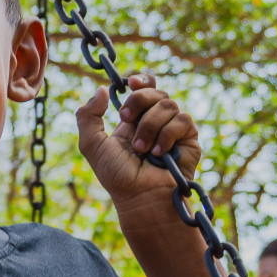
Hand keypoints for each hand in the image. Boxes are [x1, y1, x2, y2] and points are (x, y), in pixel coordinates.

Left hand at [74, 74, 200, 215]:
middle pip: (154, 90)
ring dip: (149, 126)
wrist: (141, 196)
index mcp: (134, 119)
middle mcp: (155, 120)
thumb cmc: (117, 176)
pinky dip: (167, 135)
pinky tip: (159, 153)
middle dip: (138, 102)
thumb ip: (88, 116)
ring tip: (142, 150)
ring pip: (167, 104)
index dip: (140, 80)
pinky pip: (182, 120)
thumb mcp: (92, 144)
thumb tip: (101, 90)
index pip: (144, 87)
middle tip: (126, 120)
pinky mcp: (189, 138)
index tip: (130, 83)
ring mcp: (173, 128)